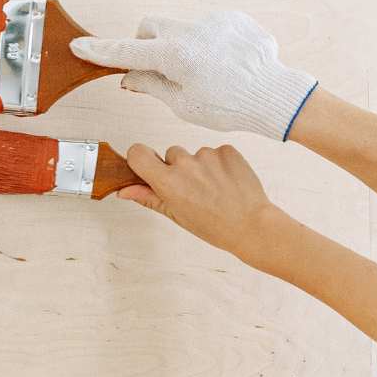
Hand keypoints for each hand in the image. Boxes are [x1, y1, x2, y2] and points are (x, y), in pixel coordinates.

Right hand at [72, 11, 317, 139]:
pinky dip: (208, 45)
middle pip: (151, 29)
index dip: (102, 51)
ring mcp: (212, 21)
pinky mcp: (232, 19)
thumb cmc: (231, 106)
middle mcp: (189, 31)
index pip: (127, 51)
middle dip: (148, 45)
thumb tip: (131, 75)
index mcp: (174, 55)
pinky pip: (209, 28)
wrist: (275, 95)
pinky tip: (226, 68)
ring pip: (181, 28)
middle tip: (158, 70)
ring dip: (182, 47)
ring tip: (206, 75)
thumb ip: (153, 85)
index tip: (80, 47)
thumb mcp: (185, 104)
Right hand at [118, 142, 282, 261]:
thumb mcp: (177, 215)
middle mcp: (185, 164)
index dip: (142, 158)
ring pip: (196, 154)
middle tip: (197, 191)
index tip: (150, 168)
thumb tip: (124, 190)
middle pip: (172, 154)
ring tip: (216, 190)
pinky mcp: (227, 151)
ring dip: (202, 167)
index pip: (138, 152)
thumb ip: (149, 198)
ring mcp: (208, 155)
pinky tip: (228, 183)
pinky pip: (216, 152)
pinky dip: (221, 164)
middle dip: (179, 168)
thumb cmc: (215, 226)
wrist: (252, 226)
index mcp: (168, 182)